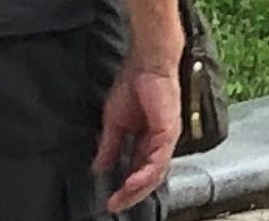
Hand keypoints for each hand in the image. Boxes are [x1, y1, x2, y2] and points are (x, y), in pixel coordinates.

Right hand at [96, 62, 181, 212]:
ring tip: (122, 198)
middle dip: (132, 194)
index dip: (126, 187)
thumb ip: (110, 146)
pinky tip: (133, 183)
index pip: (140, 170)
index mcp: (149, 139)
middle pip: (150, 176)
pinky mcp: (169, 130)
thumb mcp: (115, 122)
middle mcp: (161, 141)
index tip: (111, 200)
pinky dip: (146, 174)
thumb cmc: (134, 85)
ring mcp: (167, 137)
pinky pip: (159, 159)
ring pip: (156, 172)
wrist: (146, 64)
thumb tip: (99, 167)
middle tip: (116, 205)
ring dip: (138, 188)